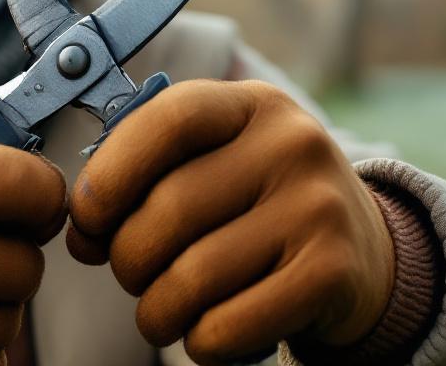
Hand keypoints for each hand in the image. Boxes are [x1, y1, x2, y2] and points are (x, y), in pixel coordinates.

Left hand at [66, 80, 393, 364]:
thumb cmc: (256, 205)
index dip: (110, 174)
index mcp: (252, 104)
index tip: (88, 219)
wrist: (363, 253)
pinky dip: (200, 341)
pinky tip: (204, 332)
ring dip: (156, 311)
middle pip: (169, 210)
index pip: (167, 121)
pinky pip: (228, 325)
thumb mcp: (214, 164)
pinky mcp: (331, 273)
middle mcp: (292, 144)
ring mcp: (318, 207)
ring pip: (191, 277)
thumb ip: (146, 180)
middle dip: (128, 258)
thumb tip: (82, 235)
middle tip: (132, 275)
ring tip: (161, 311)